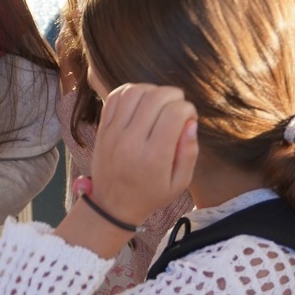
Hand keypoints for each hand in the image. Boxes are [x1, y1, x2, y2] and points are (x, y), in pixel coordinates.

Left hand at [90, 83, 197, 227]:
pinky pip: (115, 97)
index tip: (190, 118)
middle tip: (178, 107)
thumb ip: (189, 153)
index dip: (188, 109)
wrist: (112, 205)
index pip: (175, 113)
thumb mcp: (179, 183)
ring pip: (135, 92)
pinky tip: (142, 100)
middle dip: (174, 95)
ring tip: (161, 102)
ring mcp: (113, 133)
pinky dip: (131, 90)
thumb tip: (191, 123)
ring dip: (153, 90)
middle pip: (156, 98)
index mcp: (154, 157)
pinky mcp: (102, 128)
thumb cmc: (151, 194)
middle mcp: (131, 141)